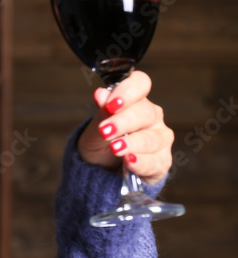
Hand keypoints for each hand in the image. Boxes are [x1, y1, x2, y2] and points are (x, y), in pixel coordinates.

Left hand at [77, 70, 173, 184]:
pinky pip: (156, 161)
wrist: (100, 174)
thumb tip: (100, 94)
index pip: (140, 84)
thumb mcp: (94, 131)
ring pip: (152, 138)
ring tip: (115, 148)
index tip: (110, 104)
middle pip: (145, 113)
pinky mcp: (162, 162)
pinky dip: (141, 162)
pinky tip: (129, 161)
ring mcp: (159, 139)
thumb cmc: (99, 146)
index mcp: (135, 102)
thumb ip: (101, 114)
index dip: (128, 91)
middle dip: (123, 121)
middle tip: (105, 130)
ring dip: (132, 143)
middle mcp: (151, 118)